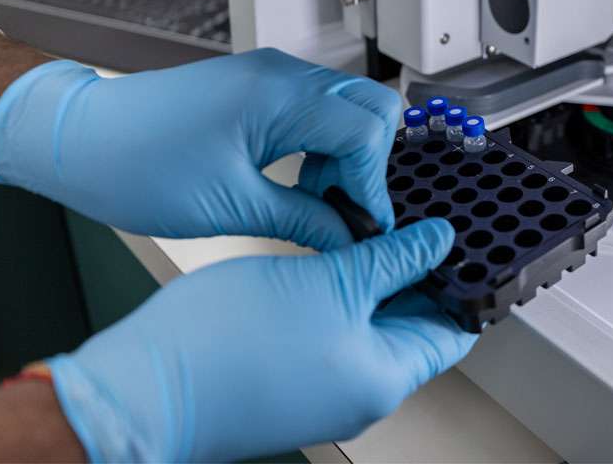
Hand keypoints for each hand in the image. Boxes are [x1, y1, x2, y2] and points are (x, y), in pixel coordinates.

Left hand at [0, 48, 399, 249]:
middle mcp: (282, 76)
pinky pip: (315, 109)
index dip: (372, 184)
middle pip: (372, 107)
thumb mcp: (229, 206)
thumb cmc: (135, 165)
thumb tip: (347, 238)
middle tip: (344, 208)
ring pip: (347, 107)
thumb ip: (303, 220)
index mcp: (278, 97)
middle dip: (370, 163)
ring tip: (314, 200)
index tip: (364, 225)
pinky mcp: (257, 88)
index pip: (367, 131)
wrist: (77, 139)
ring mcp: (270, 77)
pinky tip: (297, 180)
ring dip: (346, 155)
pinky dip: (322, 145)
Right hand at [47, 219, 476, 461]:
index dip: (465, 282)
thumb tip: (438, 240)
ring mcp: (323, 388)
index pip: (454, 330)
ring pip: (369, 324)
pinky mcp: (290, 378)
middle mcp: (360, 392)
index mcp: (384, 378)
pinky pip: (333, 332)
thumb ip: (392, 258)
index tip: (470, 241)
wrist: (142, 387)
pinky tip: (331, 254)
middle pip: (413, 325)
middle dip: (418, 272)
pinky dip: (340, 296)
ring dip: (375, 279)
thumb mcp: (329, 281)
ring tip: (374, 226)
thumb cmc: (227, 345)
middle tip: (417, 219)